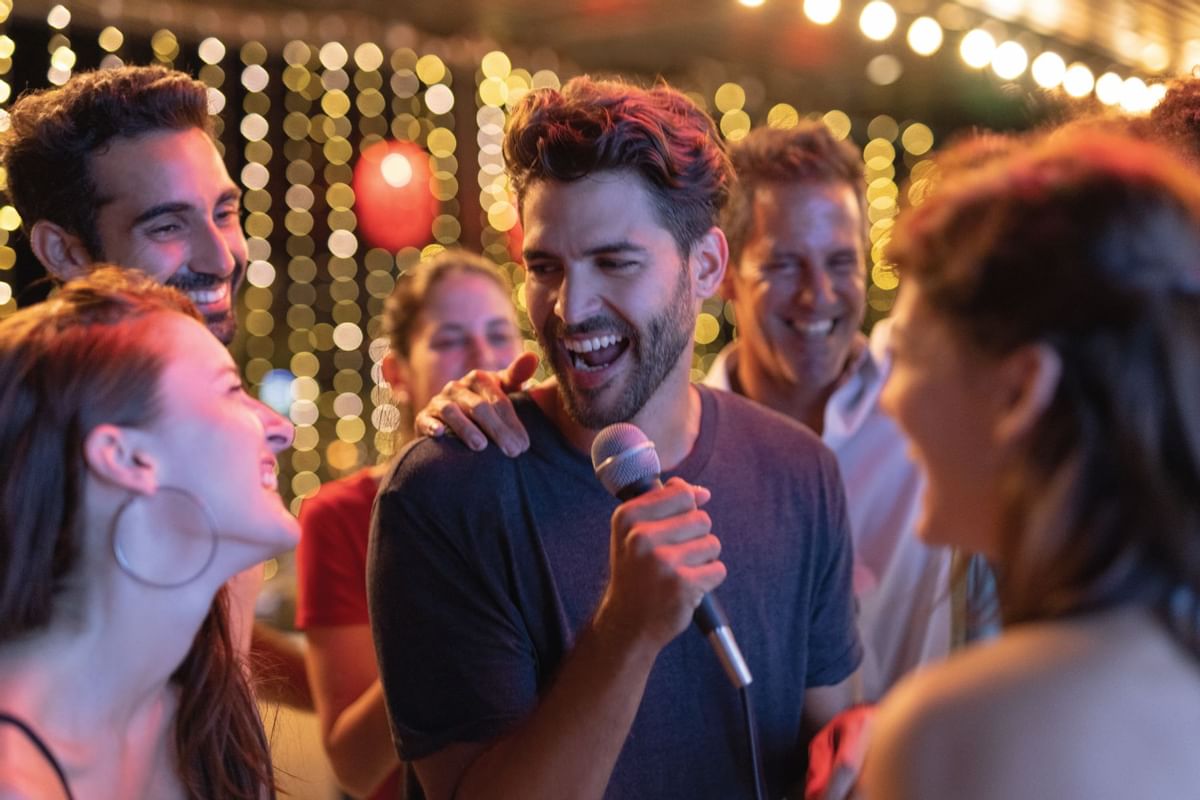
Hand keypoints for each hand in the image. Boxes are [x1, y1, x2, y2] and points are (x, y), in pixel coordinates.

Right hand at [413, 352, 538, 456]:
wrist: (456, 419)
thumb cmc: (488, 405)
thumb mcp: (505, 390)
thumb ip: (518, 375)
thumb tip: (533, 356)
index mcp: (479, 379)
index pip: (499, 400)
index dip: (512, 423)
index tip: (525, 445)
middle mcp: (457, 387)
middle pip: (479, 407)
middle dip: (497, 430)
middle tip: (512, 451)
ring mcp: (439, 401)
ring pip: (451, 412)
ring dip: (466, 428)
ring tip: (481, 446)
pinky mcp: (423, 418)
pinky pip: (426, 420)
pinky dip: (431, 425)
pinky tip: (440, 433)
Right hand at [597, 478, 725, 651]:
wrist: (628, 622)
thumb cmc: (637, 572)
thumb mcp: (636, 531)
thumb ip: (666, 504)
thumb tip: (703, 493)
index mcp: (628, 516)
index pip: (681, 494)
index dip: (686, 509)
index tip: (672, 528)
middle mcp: (641, 536)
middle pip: (701, 518)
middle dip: (696, 538)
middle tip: (673, 557)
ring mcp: (662, 561)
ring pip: (712, 543)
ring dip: (703, 560)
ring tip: (679, 572)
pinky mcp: (682, 584)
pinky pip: (718, 569)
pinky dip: (708, 579)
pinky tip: (686, 587)